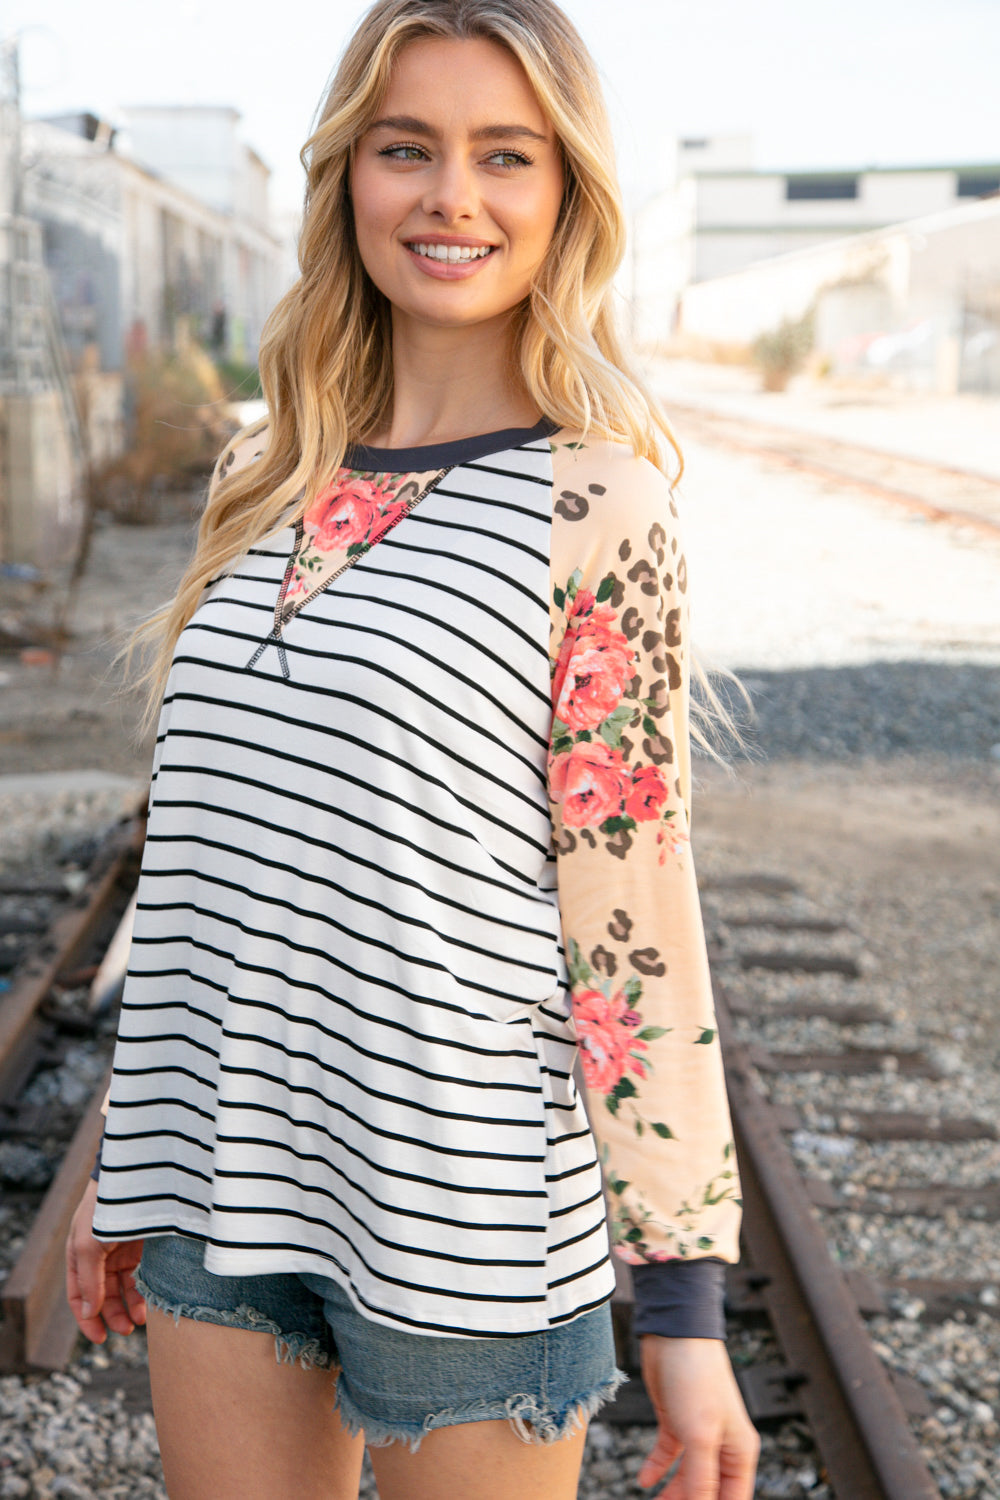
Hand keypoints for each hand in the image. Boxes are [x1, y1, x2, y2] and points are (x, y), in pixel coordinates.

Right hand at [66, 1177, 145, 1342]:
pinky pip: (142, 1274)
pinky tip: (151, 1300)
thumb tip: (89, 1313)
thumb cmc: (104, 1208)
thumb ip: (89, 1281)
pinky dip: (144, 1289)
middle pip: (104, 1295)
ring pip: (124, 1287)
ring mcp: (122, 1250)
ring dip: (131, 1304)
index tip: (101, 1338)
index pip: (79, 1296)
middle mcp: (99, 1255)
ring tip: (141, 1319)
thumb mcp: (89, 1245)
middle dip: (114, 1315)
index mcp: (79, 1256)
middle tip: (127, 1329)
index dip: (87, 1319)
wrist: (135, 1176)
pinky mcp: (143, 1245)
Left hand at [638, 1335, 758, 1497]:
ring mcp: (698, 1432)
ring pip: (686, 1476)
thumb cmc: (697, 1374)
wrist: (674, 1333)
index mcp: (739, 1451)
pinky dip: (657, 1468)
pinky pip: (668, 1454)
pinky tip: (644, 1479)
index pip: (732, 1498)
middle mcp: (721, 1444)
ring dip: (671, 1493)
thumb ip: (701, 1478)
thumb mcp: (700, 1435)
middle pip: (707, 1490)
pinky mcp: (676, 1420)